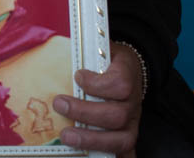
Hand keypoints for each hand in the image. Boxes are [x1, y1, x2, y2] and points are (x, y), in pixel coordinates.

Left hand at [53, 41, 142, 156]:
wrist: (130, 69)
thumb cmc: (109, 60)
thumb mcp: (101, 48)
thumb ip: (87, 51)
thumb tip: (60, 47)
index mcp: (128, 76)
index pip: (120, 84)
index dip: (98, 84)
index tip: (78, 75)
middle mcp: (133, 103)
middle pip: (116, 115)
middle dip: (85, 112)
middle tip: (59, 104)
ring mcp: (133, 123)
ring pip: (120, 138)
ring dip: (91, 139)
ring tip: (66, 135)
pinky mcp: (128, 136)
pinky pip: (127, 153)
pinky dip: (115, 157)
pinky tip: (92, 157)